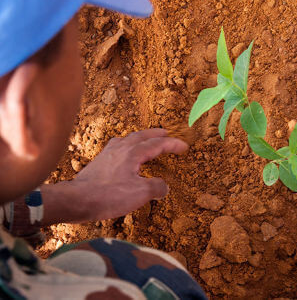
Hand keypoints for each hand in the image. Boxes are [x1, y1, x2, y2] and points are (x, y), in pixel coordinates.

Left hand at [42, 129, 187, 223]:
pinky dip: (128, 145)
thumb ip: (156, 187)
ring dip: (142, 137)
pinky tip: (125, 152)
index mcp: (133, 153)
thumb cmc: (108, 196)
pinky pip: (119, 146)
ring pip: (129, 139)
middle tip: (167, 133)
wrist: (77, 199)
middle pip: (143, 135)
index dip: (172, 144)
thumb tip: (164, 187)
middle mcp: (121, 148)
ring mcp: (109, 153)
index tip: (184, 146)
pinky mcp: (100, 161)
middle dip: (157, 134)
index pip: (158, 144)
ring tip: (148, 139)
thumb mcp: (139, 194)